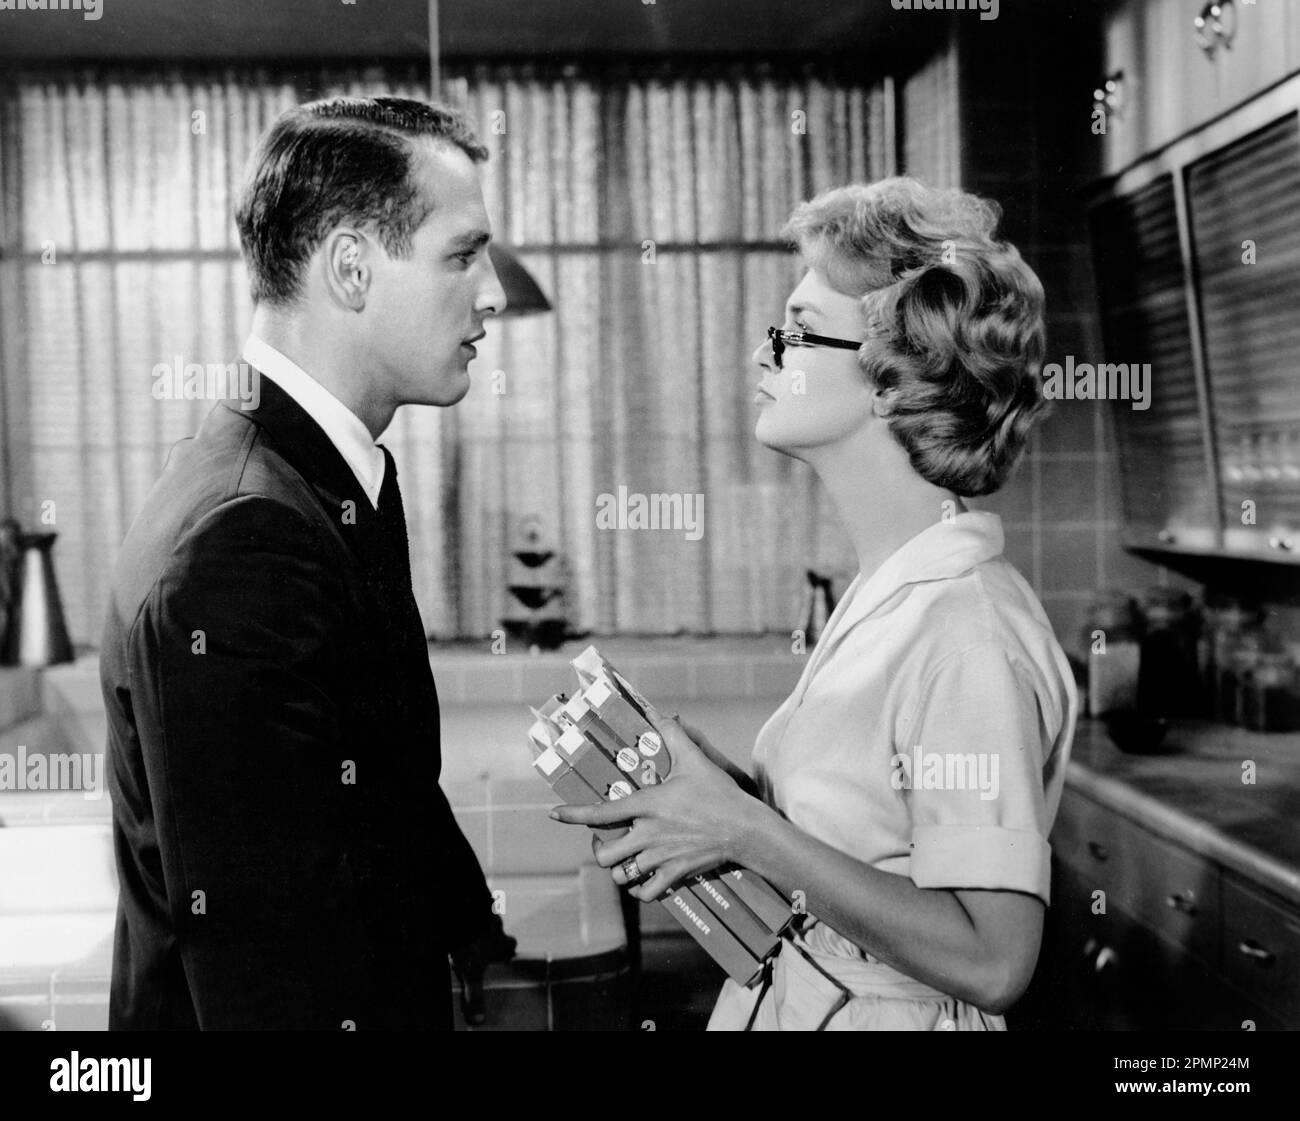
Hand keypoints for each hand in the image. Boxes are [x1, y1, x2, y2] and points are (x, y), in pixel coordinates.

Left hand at [449, 913, 516, 1025]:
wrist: (463, 908)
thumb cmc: (470, 940)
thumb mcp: (470, 972)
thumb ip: (474, 995)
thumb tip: (478, 1021)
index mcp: (501, 942)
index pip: (510, 945)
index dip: (507, 949)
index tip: (504, 953)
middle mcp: (497, 925)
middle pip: (499, 930)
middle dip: (493, 934)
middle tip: (482, 940)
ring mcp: (485, 908)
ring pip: (485, 915)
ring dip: (478, 921)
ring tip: (465, 929)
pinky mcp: (472, 899)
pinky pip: (471, 904)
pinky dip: (466, 910)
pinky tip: (456, 916)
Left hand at [550, 701, 762, 900]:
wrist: (745, 828)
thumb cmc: (718, 793)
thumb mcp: (694, 759)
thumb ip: (672, 734)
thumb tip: (657, 713)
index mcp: (647, 806)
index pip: (600, 813)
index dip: (573, 815)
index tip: (555, 814)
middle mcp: (647, 834)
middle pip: (604, 855)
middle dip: (600, 851)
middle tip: (606, 842)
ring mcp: (660, 857)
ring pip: (622, 876)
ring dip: (619, 870)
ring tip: (625, 861)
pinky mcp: (675, 874)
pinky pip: (647, 892)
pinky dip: (641, 889)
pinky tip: (644, 880)